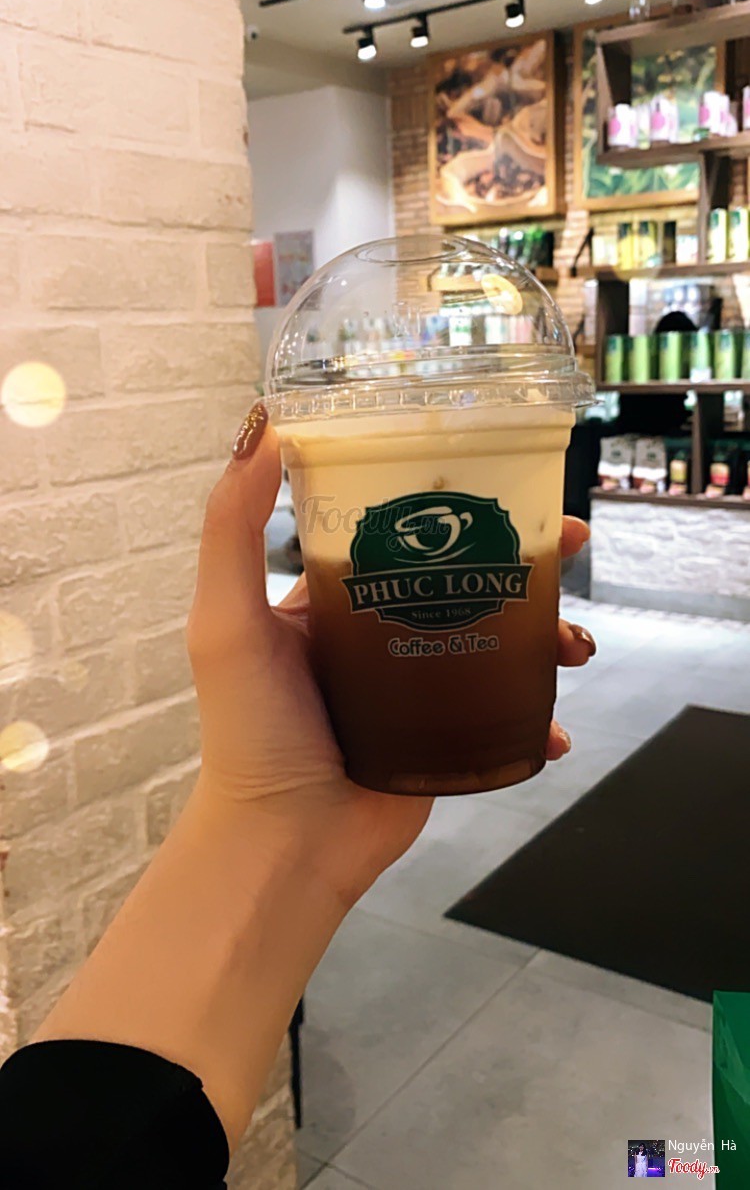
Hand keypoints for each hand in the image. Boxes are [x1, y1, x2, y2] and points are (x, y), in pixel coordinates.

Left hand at [187, 404, 595, 909]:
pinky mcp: (445, 740)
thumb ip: (233, 528)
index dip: (453, 499)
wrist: (285, 843)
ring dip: (549, 635)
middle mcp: (379, 633)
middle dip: (526, 561)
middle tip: (570, 548)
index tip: (502, 477)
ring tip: (574, 647)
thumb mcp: (226, 619)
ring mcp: (418, 687)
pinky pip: (507, 716)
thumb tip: (261, 425)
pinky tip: (556, 725)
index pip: (401, 528)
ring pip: (500, 642)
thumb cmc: (252, 728)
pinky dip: (541, 715)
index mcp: (333, 597)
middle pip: (467, 578)